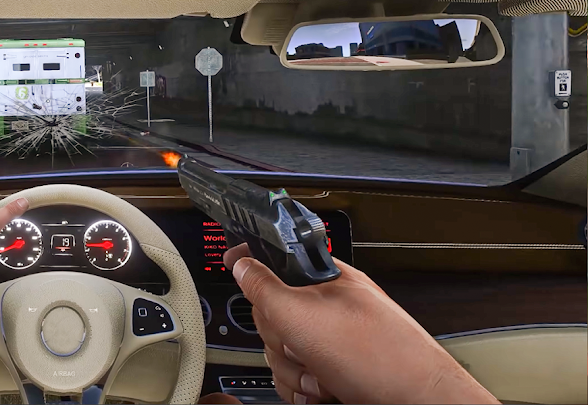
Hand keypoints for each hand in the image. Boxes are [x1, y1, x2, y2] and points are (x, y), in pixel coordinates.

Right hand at [224, 244, 497, 404]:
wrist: (417, 404)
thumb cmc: (383, 357)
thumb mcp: (305, 315)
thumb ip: (265, 286)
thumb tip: (242, 264)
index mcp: (324, 280)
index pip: (274, 259)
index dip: (253, 262)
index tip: (232, 260)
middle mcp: (326, 308)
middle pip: (269, 314)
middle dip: (278, 338)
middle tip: (301, 344)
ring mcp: (330, 342)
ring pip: (279, 350)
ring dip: (292, 369)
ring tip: (322, 374)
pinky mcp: (331, 372)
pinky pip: (294, 376)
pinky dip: (302, 389)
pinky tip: (324, 390)